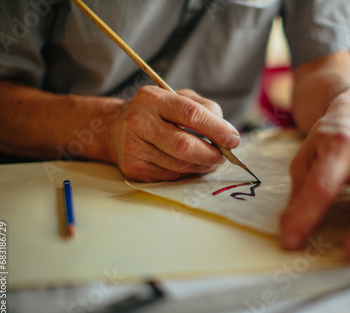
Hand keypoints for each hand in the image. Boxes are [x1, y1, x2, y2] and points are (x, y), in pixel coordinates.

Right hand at [105, 87, 239, 181]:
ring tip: (211, 160)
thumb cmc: (156, 112)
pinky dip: (187, 173)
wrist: (115, 128)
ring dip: (202, 166)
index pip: (190, 114)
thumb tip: (227, 134)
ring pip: (180, 165)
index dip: (216, 129)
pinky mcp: (133, 168)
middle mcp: (139, 122)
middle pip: (184, 146)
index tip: (233, 139)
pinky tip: (191, 165)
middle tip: (224, 156)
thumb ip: (205, 108)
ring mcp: (133, 147)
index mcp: (152, 98)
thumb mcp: (179, 98)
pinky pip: (171, 176)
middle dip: (211, 154)